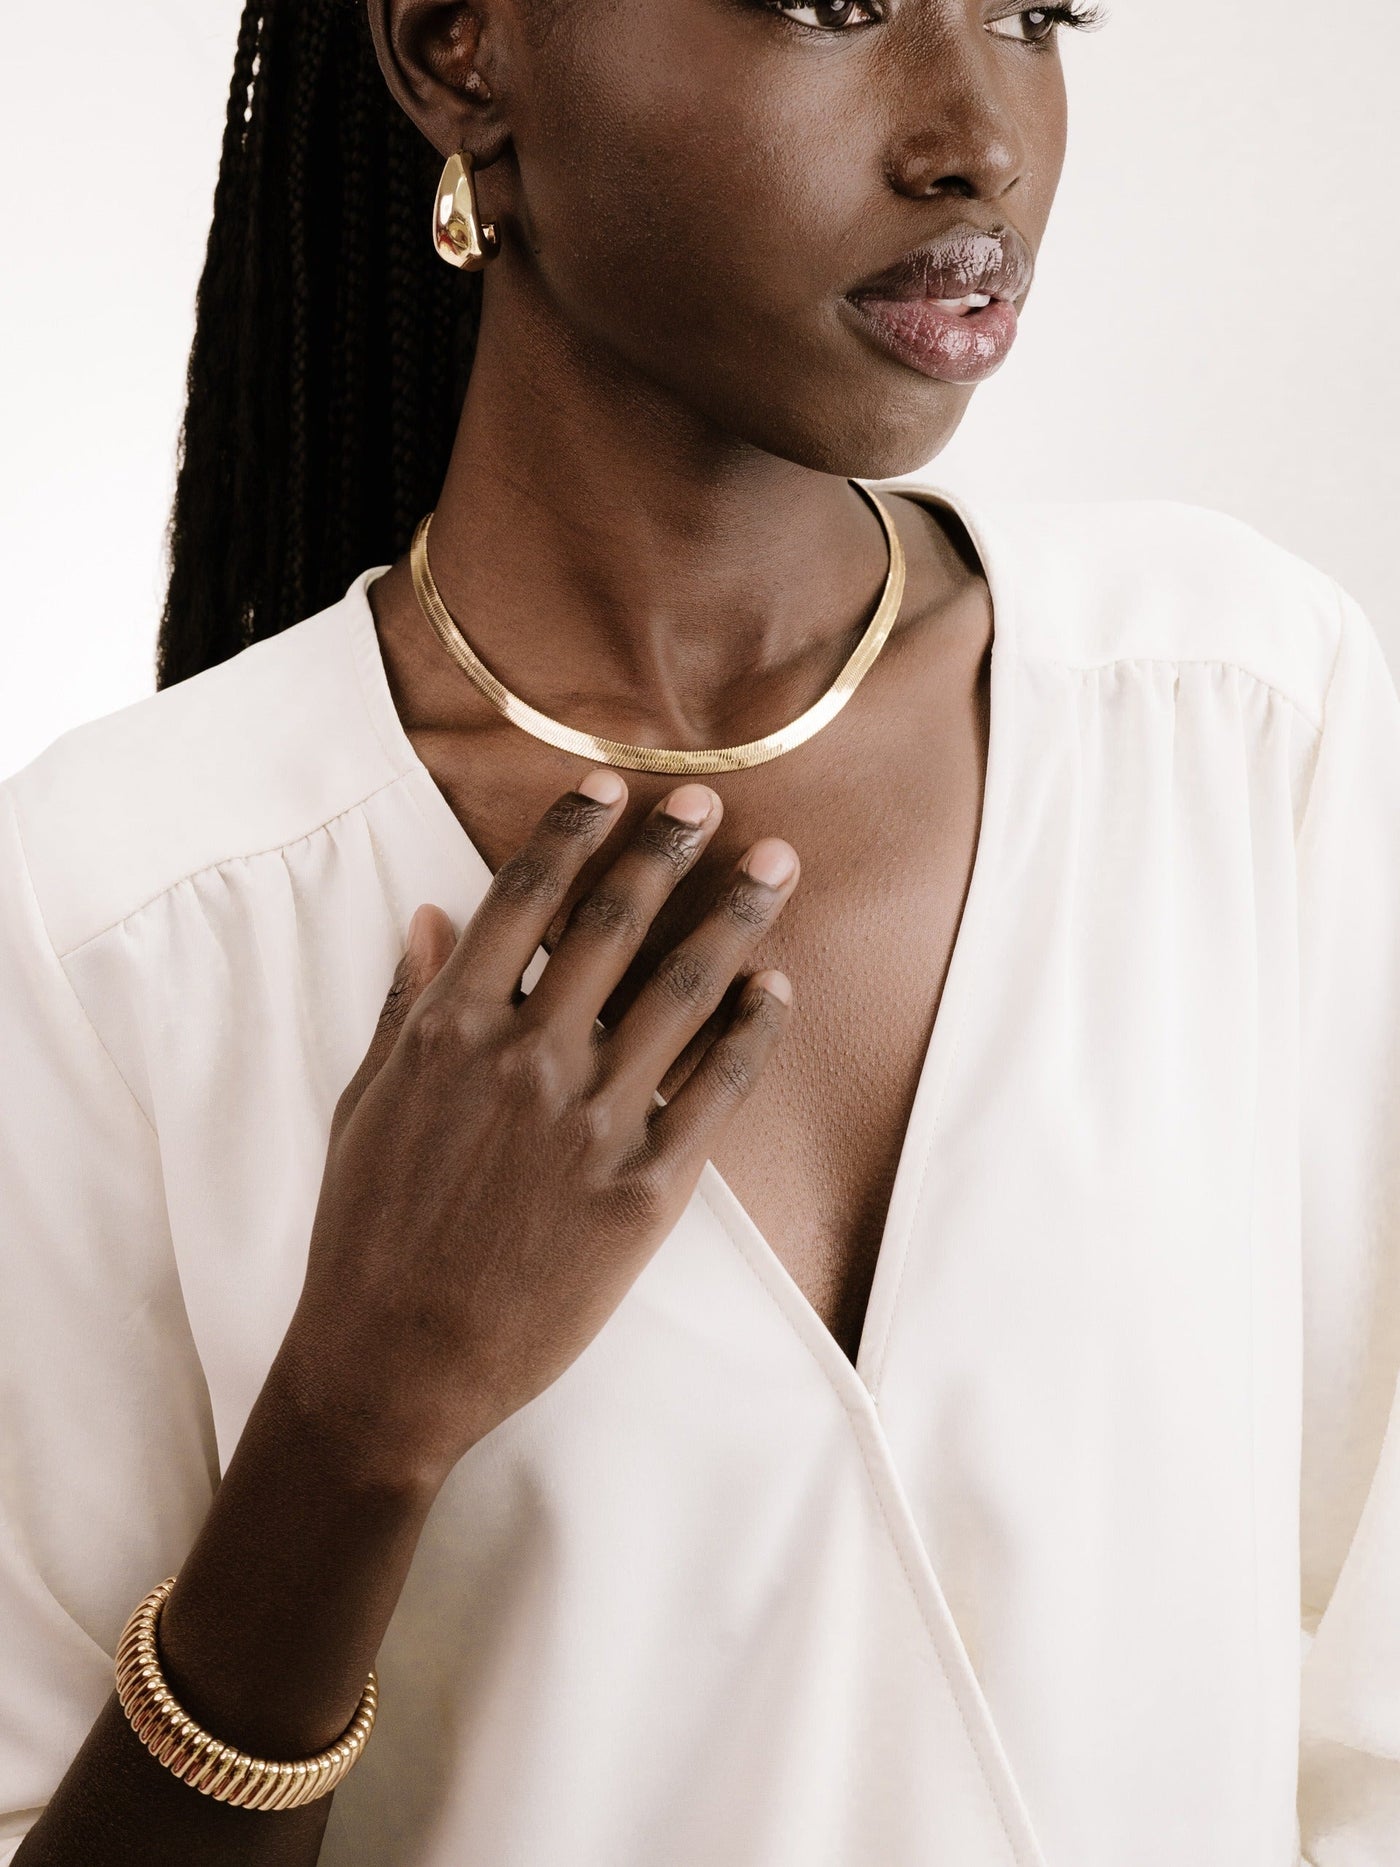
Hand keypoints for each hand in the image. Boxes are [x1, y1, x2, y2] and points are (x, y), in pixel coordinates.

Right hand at [280, 772, 797, 1491]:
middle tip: (708, 803)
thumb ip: (406, 1005)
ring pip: (681, 991)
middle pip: (612, 925)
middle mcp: (526, 1057)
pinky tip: (776, 991)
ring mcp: (590, 1120)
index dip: (572, 833)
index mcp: (450, 1028)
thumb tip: (432, 915)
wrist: (395, 1362)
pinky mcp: (643, 1188)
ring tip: (776, 866)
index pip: (522, 900)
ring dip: (735, 918)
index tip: (609, 787)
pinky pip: (715, 1091)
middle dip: (666, 850)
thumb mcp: (365, 1103)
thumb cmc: (366, 1232)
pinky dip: (752, 1033)